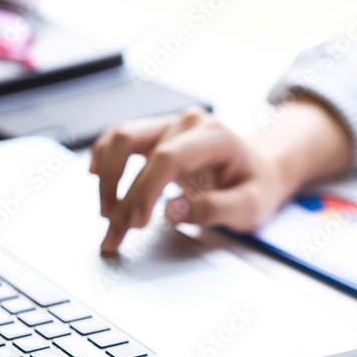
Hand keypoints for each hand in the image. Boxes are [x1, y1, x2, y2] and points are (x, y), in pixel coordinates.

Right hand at [90, 99, 353, 254]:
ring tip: (107, 215)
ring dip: (107, 177)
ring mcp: (170, 125)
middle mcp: (189, 124)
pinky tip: (96, 177)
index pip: (167, 157)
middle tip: (116, 233)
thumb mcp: (249, 207)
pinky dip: (104, 157)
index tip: (135, 222)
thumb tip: (171, 210)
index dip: (144, 190)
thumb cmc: (255, 188)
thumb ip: (213, 210)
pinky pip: (120, 138)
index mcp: (215, 137)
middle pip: (136, 148)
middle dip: (121, 195)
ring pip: (121, 138)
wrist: (260, 170)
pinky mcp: (157, 133)